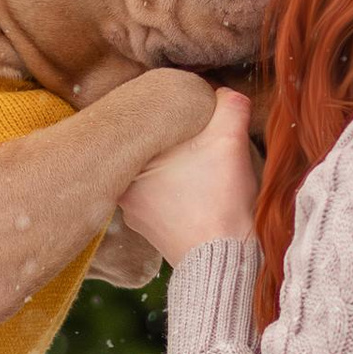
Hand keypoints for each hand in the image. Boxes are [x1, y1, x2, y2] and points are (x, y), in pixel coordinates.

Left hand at [118, 85, 257, 265]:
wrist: (225, 260)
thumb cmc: (221, 202)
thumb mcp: (230, 140)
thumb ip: (228, 104)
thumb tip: (224, 93)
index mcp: (128, 165)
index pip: (145, 122)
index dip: (172, 112)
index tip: (193, 113)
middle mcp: (122, 191)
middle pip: (151, 148)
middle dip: (175, 140)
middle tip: (198, 136)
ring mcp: (136, 215)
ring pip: (157, 174)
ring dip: (178, 167)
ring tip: (202, 164)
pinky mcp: (153, 232)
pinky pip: (164, 199)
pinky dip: (180, 191)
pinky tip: (200, 190)